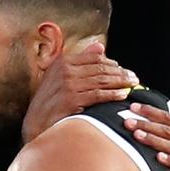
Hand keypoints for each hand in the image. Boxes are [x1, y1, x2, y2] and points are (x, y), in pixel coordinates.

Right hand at [22, 42, 139, 141]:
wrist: (35, 123)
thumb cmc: (50, 101)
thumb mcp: (61, 76)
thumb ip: (81, 60)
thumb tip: (100, 47)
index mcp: (62, 61)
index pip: (94, 58)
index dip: (112, 64)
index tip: (123, 69)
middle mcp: (65, 70)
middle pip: (100, 68)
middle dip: (120, 73)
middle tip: (134, 77)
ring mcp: (68, 85)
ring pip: (102, 80)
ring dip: (120, 82)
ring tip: (132, 84)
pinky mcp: (72, 100)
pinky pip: (98, 95)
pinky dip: (112, 94)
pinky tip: (122, 95)